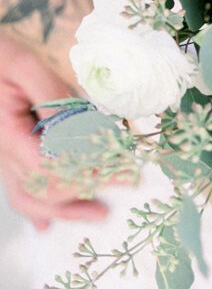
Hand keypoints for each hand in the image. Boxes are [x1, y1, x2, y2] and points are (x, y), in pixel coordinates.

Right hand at [0, 33, 107, 230]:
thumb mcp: (23, 64)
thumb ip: (49, 93)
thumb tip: (75, 125)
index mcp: (8, 134)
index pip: (50, 164)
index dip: (86, 167)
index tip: (120, 163)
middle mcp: (5, 151)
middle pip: (44, 186)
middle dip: (85, 188)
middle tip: (124, 180)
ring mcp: (6, 154)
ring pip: (31, 195)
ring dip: (64, 207)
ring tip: (97, 213)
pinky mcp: (11, 149)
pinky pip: (19, 187)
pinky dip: (36, 206)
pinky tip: (45, 223)